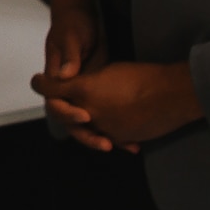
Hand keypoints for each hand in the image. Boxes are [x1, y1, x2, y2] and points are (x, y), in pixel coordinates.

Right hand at [32, 0, 123, 148]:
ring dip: (104, 136)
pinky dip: (117, 128)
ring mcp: (84, 92)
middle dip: (88, 134)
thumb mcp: (71, 36)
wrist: (84, 15)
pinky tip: (134, 140)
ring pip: (90, 122)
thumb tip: (65, 75)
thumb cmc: (73, 23)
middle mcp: (68, 89)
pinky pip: (105, 115)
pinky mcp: (99, 92)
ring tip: (125, 146)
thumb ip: (70, 55)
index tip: (85, 117)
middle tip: (105, 142)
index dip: (67, 113)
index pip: (55, 103)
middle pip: (72, 119)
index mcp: (56, 77)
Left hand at [33, 61, 203, 152]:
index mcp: (84, 90)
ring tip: (88, 118)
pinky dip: (107, 135)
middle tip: (61, 100)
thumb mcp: (110, 70)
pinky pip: (108, 138)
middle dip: (62, 106)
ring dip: (84, 124)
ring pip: (85, 129)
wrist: (171, 95)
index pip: (51, 89)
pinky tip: (111, 134)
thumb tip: (81, 85)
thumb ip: (89, 81)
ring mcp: (104, 128)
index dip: (41, 85)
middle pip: (64, 113)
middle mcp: (89, 112)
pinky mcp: (120, 139)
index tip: (37, 81)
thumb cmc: (142, 76)